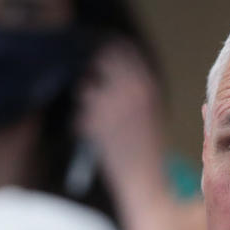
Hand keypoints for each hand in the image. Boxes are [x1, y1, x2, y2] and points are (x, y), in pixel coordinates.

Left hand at [75, 40, 164, 189]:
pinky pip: (79, 114)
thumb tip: (106, 60)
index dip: (106, 48)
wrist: (144, 181)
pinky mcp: (95, 123)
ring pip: (85, 89)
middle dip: (92, 72)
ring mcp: (112, 105)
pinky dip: (84, 125)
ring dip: (87, 103)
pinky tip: (98, 139)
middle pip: (99, 60)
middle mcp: (131, 89)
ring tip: (100, 122)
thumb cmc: (148, 148)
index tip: (96, 50)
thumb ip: (133, 85)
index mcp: (148, 85)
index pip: (122, 48)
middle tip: (91, 86)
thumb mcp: (150, 109)